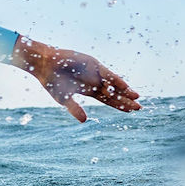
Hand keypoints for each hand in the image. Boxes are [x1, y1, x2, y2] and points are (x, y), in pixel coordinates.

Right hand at [11, 36, 140, 122]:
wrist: (45, 65)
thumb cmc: (52, 82)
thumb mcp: (64, 99)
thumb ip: (75, 109)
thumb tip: (85, 121)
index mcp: (89, 90)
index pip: (108, 100)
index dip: (119, 106)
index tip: (131, 112)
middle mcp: (95, 81)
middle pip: (114, 93)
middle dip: (126, 100)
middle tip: (139, 108)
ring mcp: (95, 72)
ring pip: (114, 84)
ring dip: (125, 91)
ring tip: (136, 98)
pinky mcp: (93, 64)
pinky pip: (108, 74)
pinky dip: (117, 81)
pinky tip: (126, 87)